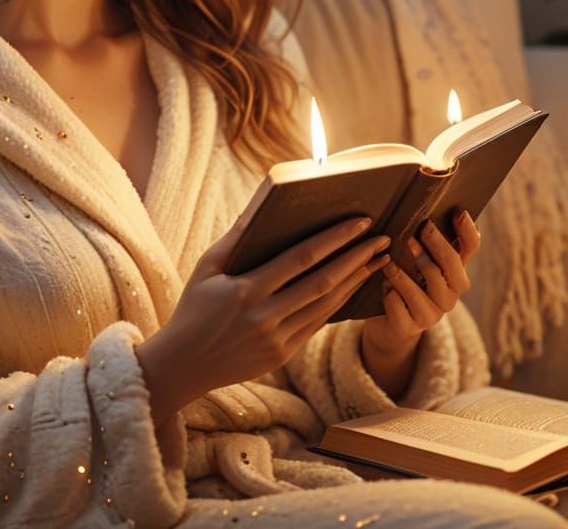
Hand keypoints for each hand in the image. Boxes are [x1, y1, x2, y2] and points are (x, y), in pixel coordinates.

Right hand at [135, 214, 390, 425]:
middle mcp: (265, 317)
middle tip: (383, 238)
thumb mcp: (206, 267)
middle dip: (357, 257)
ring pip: (326, 306)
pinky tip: (353, 286)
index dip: (335, 239)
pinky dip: (338, 304)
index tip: (360, 222)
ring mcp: (277, 340)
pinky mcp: (283, 356)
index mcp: (245, 290)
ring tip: (378, 260)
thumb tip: (262, 203)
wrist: (183, 365)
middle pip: (323, 282)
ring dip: (356, 281)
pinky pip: (318, 324)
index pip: (301, 258)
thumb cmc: (193, 307)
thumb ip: (236, 236)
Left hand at [363, 208, 481, 358]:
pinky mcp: (410, 328)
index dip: (467, 232)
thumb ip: (423, 241)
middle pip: (452, 267)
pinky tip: (382, 287)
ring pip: (425, 290)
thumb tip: (421, 208)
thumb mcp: (414, 260)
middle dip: (436, 247)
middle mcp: (449, 294)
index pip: (470, 249)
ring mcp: (432, 314)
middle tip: (419, 231)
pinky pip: (401, 309)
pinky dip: (391, 296)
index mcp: (453, 273)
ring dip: (405, 274)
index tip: (459, 212)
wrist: (388, 324)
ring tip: (389, 262)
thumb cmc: (403, 280)